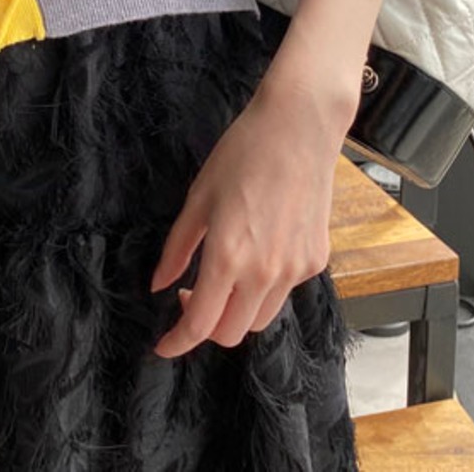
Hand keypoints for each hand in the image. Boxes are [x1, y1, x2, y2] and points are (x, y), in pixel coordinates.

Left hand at [149, 39, 355, 357]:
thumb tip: (158, 283)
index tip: (162, 346)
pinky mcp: (315, 260)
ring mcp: (295, 269)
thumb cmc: (242, 152)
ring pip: (260, 319)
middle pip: (231, 333)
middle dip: (205, 325)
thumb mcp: (198, 197)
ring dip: (235, 311)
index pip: (201, 323)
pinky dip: (263, 288)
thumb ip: (178, 247)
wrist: (298, 127)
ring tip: (222, 275)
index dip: (178, 342)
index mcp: (229, 255)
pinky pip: (283, 292)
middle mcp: (265, 272)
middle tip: (188, 294)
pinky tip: (255, 253)